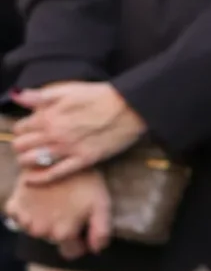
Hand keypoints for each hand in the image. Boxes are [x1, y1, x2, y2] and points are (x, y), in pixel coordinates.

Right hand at [7, 170, 110, 258]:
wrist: (57, 157)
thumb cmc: (84, 181)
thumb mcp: (101, 204)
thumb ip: (101, 231)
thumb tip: (95, 250)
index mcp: (63, 233)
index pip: (71, 252)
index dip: (79, 243)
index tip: (82, 230)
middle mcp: (41, 231)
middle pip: (52, 240)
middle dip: (60, 230)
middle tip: (68, 210)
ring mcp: (25, 219)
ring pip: (35, 230)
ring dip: (42, 222)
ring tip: (53, 204)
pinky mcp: (14, 206)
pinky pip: (18, 218)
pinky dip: (25, 212)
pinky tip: (37, 200)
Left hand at [9, 81, 145, 180]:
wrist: (131, 108)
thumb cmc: (101, 96)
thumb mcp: (69, 90)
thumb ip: (40, 95)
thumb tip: (18, 96)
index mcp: (49, 115)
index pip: (20, 128)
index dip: (23, 129)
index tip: (31, 130)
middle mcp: (54, 134)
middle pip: (21, 146)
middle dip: (22, 145)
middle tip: (31, 145)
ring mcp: (68, 149)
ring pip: (32, 161)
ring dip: (26, 160)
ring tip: (33, 158)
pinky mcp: (83, 160)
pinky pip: (54, 174)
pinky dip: (39, 179)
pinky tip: (31, 180)